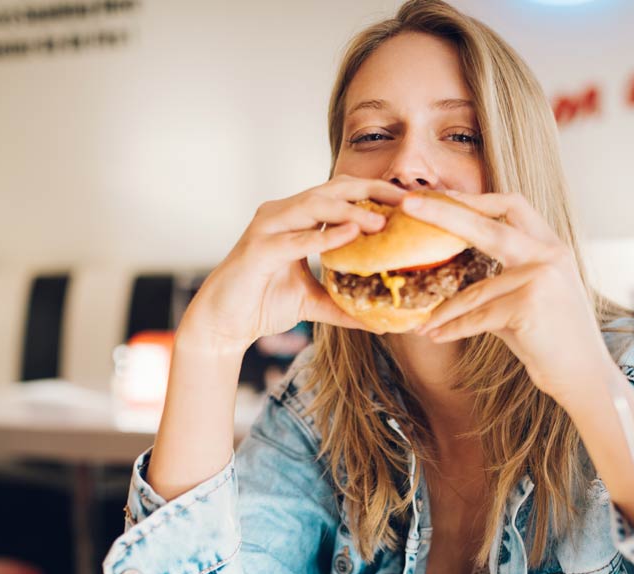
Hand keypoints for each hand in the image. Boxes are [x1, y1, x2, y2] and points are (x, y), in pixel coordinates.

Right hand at [178, 176, 405, 355]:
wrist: (223, 324)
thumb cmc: (262, 304)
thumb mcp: (313, 303)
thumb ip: (344, 305)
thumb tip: (381, 322)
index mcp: (296, 218)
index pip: (341, 194)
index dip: (375, 193)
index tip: (409, 201)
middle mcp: (282, 214)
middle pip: (332, 189)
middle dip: (372, 191)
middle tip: (407, 199)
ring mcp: (268, 227)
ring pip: (314, 206)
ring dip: (351, 211)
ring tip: (383, 221)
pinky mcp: (258, 249)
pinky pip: (296, 238)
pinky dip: (324, 236)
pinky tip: (350, 236)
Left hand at [404, 190, 612, 404]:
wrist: (586, 376)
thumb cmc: (553, 340)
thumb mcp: (530, 297)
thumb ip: (499, 278)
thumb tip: (451, 270)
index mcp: (551, 247)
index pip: (512, 206)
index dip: (474, 199)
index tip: (440, 196)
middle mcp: (548, 256)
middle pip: (487, 225)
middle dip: (444, 212)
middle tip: (407, 204)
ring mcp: (540, 278)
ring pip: (475, 290)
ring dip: (444, 311)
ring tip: (422, 323)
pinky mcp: (529, 305)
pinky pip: (477, 317)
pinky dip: (453, 329)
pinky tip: (435, 336)